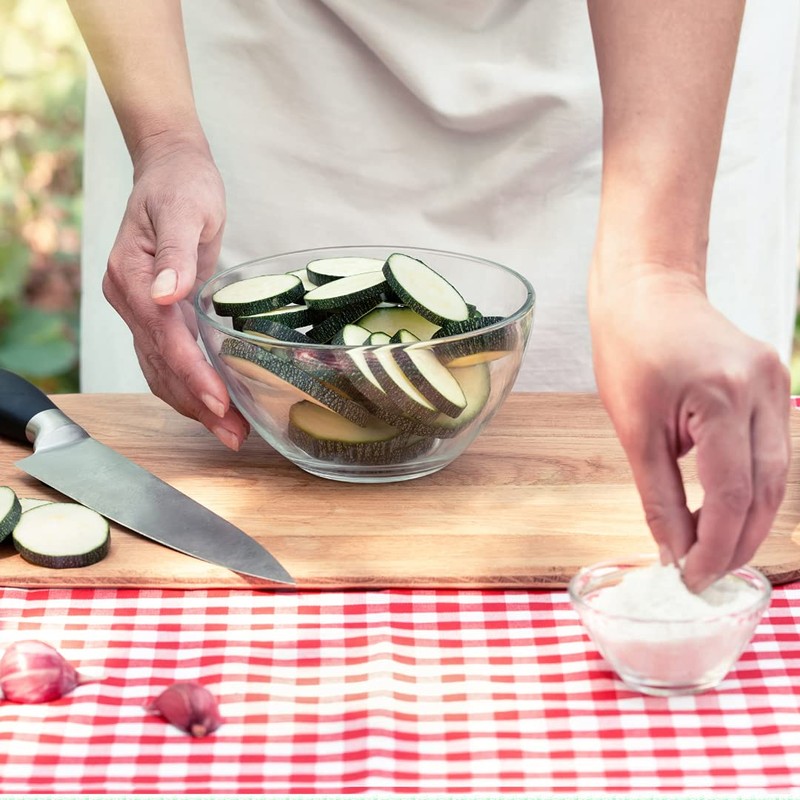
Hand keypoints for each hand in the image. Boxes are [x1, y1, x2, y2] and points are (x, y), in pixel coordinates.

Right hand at [104, 132, 247, 448]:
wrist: (171, 171)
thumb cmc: (182, 185)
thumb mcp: (185, 209)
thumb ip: (176, 252)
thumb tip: (168, 294)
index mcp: (132, 277)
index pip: (163, 337)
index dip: (192, 373)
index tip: (219, 401)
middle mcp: (130, 299)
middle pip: (161, 364)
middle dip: (198, 402)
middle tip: (233, 434)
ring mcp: (140, 309)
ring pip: (162, 370)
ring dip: (194, 404)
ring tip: (230, 431)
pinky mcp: (158, 313)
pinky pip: (167, 359)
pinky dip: (190, 385)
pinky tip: (214, 404)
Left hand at [589, 264, 790, 591]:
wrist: (647, 293)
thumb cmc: (630, 350)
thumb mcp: (633, 429)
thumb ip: (658, 495)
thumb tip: (675, 551)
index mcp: (721, 397)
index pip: (730, 494)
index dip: (715, 546)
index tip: (694, 578)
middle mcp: (762, 388)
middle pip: (767, 489)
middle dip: (740, 541)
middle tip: (709, 575)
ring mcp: (776, 382)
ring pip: (778, 473)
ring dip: (750, 518)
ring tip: (717, 551)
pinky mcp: (775, 382)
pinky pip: (772, 448)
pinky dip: (753, 485)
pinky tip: (727, 509)